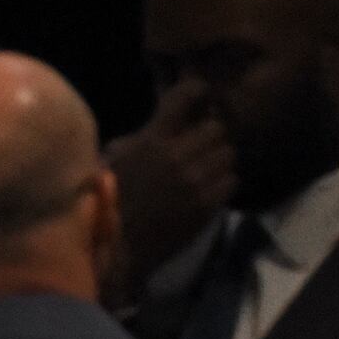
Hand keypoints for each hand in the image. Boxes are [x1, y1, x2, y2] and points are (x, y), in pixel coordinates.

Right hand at [105, 77, 234, 286]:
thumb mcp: (114, 157)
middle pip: (217, 129)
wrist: (116, 245)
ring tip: (206, 167)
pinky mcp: (207, 205)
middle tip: (202, 143)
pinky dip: (223, 182)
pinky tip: (208, 187)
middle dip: (210, 134)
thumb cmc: (106, 198)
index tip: (199, 98)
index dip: (197, 92)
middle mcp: (178, 155)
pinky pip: (231, 181)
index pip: (188, 97)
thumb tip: (161, 124)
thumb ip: (141, 137)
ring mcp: (196, 181)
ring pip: (228, 155)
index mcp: (152, 139)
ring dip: (219, 158)